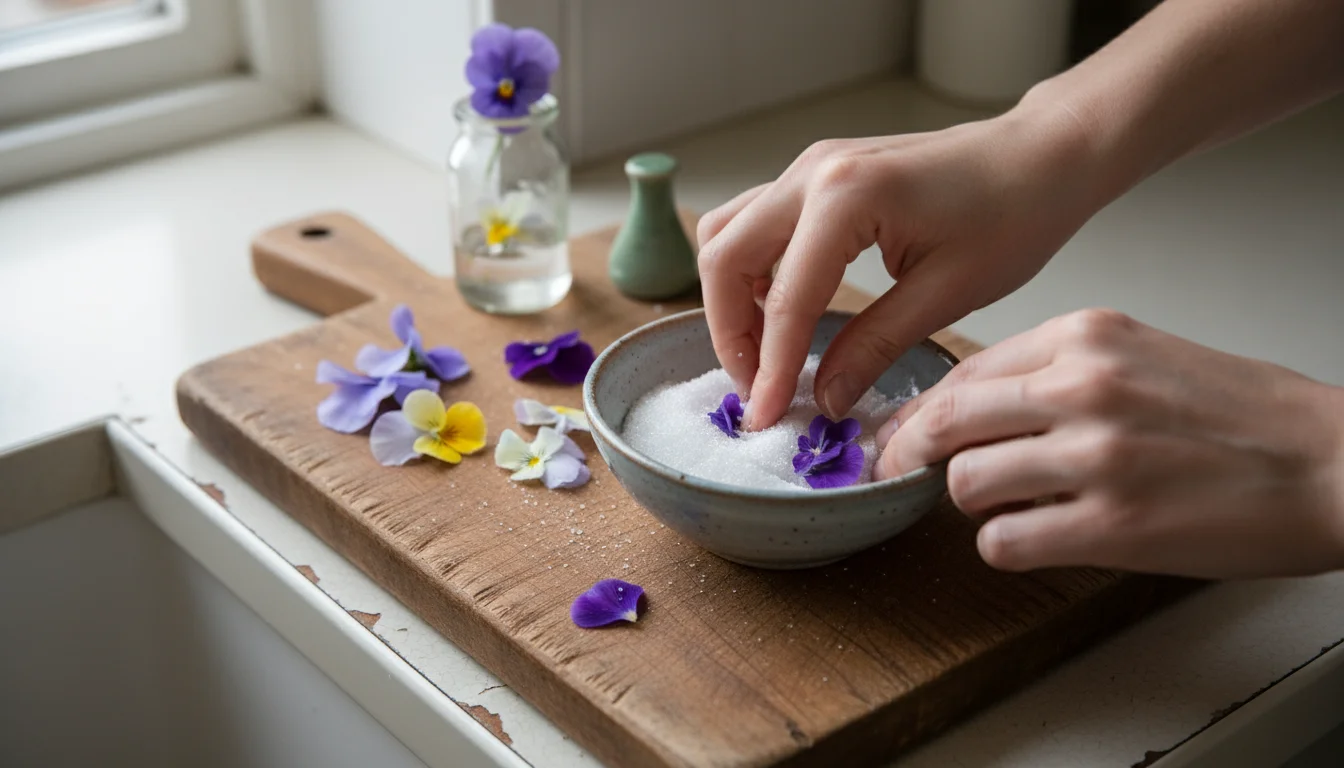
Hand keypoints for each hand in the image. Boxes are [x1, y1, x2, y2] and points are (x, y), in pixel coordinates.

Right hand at [696, 106, 1098, 430]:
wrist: (1041, 156)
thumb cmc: (1013, 214)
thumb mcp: (946, 293)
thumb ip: (873, 346)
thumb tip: (823, 399)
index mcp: (846, 197)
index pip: (784, 299)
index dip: (769, 368)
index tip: (764, 417)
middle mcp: (813, 172)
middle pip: (724, 257)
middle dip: (731, 333)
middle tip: (756, 389)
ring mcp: (810, 166)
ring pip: (727, 233)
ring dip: (731, 297)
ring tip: (762, 353)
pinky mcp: (818, 172)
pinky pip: (753, 220)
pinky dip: (749, 268)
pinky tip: (777, 309)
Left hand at [876, 309, 1343, 578]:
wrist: (1332, 463)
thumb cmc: (1244, 414)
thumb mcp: (1142, 355)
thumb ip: (1057, 371)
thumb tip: (977, 406)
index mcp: (1087, 337)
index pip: (964, 372)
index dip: (922, 411)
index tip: (903, 432)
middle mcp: (1083, 386)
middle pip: (946, 421)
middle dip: (915, 454)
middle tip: (906, 474)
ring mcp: (1095, 456)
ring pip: (964, 481)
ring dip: (973, 502)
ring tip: (1008, 506)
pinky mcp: (1110, 524)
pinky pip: (1003, 541)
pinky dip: (1005, 546)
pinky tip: (1034, 538)